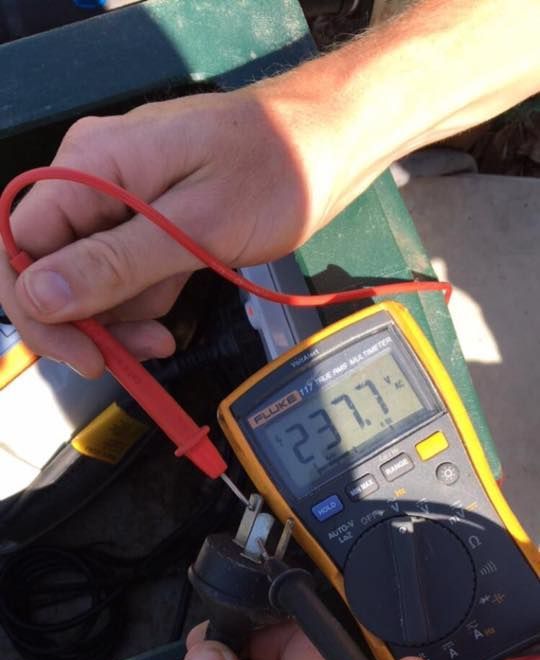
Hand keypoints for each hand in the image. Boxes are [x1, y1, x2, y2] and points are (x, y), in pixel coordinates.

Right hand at [0, 78, 347, 376]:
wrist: (328, 145)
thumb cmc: (275, 168)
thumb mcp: (195, 226)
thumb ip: (115, 264)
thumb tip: (40, 295)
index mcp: (92, 166)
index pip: (21, 243)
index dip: (37, 306)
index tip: (83, 352)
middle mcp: (95, 178)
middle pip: (51, 267)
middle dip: (88, 320)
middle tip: (134, 352)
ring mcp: (121, 200)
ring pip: (89, 280)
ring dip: (123, 317)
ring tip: (168, 327)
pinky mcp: (148, 220)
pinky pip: (123, 273)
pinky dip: (144, 300)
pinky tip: (174, 303)